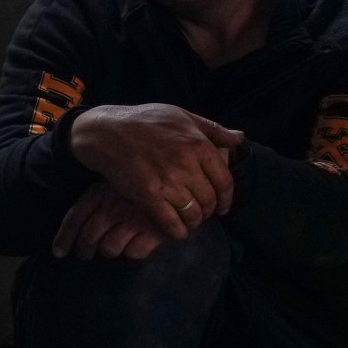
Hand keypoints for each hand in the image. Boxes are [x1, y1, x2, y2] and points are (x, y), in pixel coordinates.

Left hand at [51, 182, 164, 261]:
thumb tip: (81, 225)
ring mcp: (133, 219)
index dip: (65, 237)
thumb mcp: (117, 177)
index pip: (76, 217)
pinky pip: (135, 253)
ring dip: (109, 251)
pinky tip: (138, 243)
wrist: (180, 168)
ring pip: (110, 249)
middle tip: (86, 255)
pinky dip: (133, 251)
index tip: (59, 252)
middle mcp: (114, 207)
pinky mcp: (154, 230)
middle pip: (90, 237)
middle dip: (85, 250)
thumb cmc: (145, 172)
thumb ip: (100, 197)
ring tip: (113, 247)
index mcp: (101, 192)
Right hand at [65, 104, 244, 238]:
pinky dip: (178, 231)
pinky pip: (171, 222)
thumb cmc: (145, 121)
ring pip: (193, 214)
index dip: (227, 198)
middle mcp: (186, 164)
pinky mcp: (147, 195)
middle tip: (203, 213)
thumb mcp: (182, 116)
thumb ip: (213, 129)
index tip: (224, 206)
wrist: (107, 131)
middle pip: (210, 200)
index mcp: (198, 144)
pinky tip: (178, 231)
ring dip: (194, 222)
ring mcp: (167, 181)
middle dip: (209, 211)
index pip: (225, 180)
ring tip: (190, 222)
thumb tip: (240, 138)